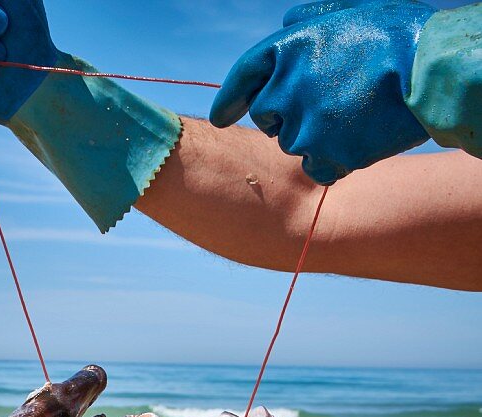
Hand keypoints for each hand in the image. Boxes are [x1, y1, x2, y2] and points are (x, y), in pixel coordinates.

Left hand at [210, 0, 435, 184]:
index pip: (243, 78)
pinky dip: (331, 161)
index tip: (221, 118)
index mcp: (286, 49)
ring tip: (353, 114)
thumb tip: (284, 26)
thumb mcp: (344, 12)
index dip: (229, 101)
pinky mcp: (325, 154)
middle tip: (328, 102)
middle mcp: (286, 88)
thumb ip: (307, 20)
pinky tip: (356, 140)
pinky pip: (315, 169)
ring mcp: (304, 125)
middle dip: (286, 115)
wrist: (427, 68)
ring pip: (292, 144)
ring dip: (315, 137)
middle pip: (267, 118)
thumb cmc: (391, 36)